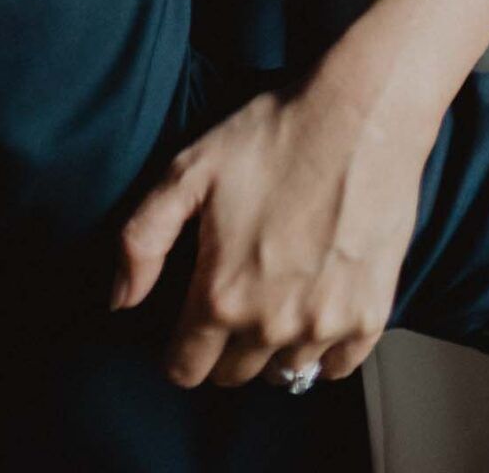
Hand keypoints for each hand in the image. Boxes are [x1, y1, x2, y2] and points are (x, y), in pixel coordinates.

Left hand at [110, 56, 429, 388]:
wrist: (361, 114)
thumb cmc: (273, 136)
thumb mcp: (187, 171)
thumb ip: (142, 241)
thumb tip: (119, 302)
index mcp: (221, 295)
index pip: (185, 369)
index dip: (179, 349)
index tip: (189, 321)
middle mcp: (271, 325)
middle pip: (233, 374)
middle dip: (224, 344)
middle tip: (235, 293)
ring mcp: (324, 326)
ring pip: (284, 372)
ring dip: (273, 346)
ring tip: (276, 295)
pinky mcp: (369, 317)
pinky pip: (335, 367)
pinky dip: (323, 348)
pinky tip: (316, 305)